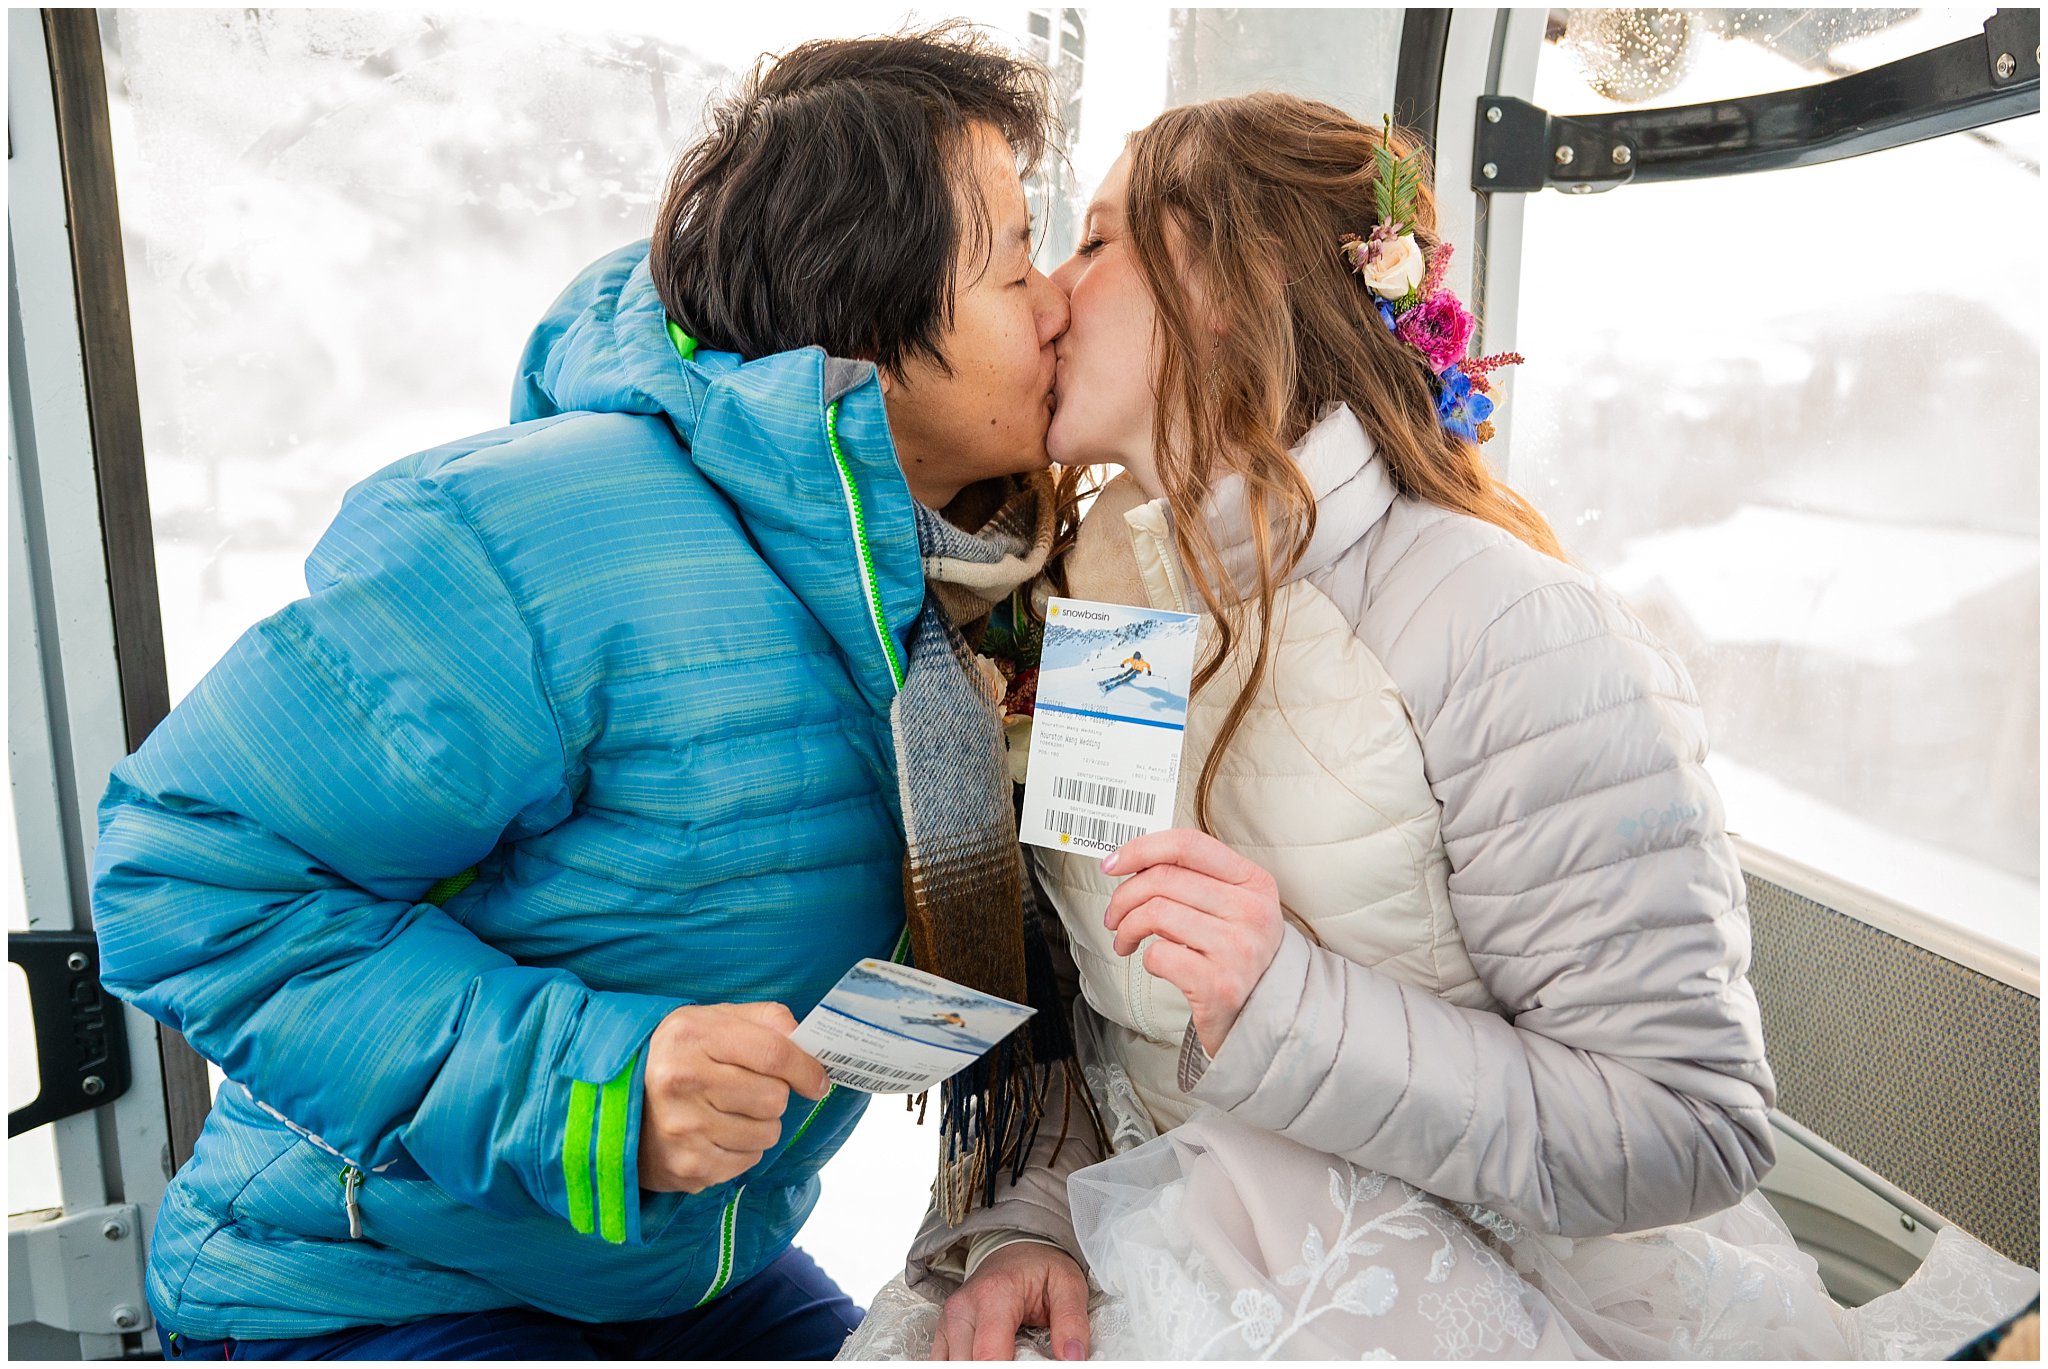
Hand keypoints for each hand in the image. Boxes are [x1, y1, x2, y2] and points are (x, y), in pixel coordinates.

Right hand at [638, 1002, 828, 1192]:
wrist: (615, 1103)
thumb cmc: (677, 1055)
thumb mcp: (712, 1020)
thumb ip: (764, 1020)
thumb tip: (807, 1039)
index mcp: (692, 1036)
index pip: (773, 1053)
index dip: (806, 1068)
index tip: (818, 1080)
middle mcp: (682, 1081)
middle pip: (774, 1098)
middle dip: (776, 1095)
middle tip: (753, 1089)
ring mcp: (682, 1128)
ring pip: (766, 1133)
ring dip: (761, 1124)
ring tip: (729, 1111)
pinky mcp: (686, 1166)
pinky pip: (747, 1161)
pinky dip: (742, 1149)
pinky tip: (715, 1133)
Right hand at [931, 1241, 1089, 1360]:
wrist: (1016, 1250)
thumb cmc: (1040, 1267)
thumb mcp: (1068, 1284)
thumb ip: (1072, 1321)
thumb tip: (1073, 1359)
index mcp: (993, 1295)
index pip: (989, 1357)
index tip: (1033, 1368)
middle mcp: (962, 1309)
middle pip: (968, 1366)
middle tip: (1026, 1360)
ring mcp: (948, 1322)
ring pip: (951, 1368)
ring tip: (1011, 1359)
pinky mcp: (943, 1333)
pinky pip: (943, 1365)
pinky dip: (966, 1367)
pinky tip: (989, 1360)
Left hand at [1101, 828, 1282, 1056]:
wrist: (1268, 1019)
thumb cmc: (1240, 958)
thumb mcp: (1235, 909)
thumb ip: (1196, 881)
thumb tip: (1135, 864)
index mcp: (1254, 882)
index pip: (1189, 845)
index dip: (1141, 849)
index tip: (1112, 864)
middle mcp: (1251, 911)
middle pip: (1164, 879)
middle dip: (1124, 896)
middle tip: (1115, 915)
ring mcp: (1238, 949)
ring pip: (1156, 913)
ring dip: (1127, 928)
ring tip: (1125, 940)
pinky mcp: (1219, 985)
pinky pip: (1159, 954)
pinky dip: (1145, 958)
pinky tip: (1155, 963)